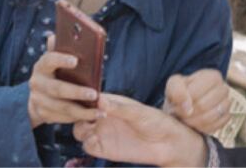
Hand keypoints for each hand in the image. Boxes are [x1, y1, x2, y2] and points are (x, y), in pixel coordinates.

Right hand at [27, 35, 103, 127]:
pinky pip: (64, 118)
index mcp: (41, 66)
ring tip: (101, 110)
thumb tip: (56, 35)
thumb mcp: (56, 61)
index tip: (76, 60)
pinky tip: (95, 116)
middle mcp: (37, 84)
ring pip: (63, 108)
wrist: (38, 96)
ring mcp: (39, 101)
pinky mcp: (44, 115)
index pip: (49, 60)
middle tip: (94, 93)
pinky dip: (80, 118)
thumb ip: (60, 50)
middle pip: (57, 89)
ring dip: (83, 111)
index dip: (61, 59)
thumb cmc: (55, 73)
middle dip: (77, 92)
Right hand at [74, 94, 207, 166]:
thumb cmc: (156, 122)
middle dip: (77, 114)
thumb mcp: (138, 112)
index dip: (82, 97)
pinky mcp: (104, 149)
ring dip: (80, 129)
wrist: (167, 144)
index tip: (83, 99)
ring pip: (79, 130)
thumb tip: (100, 100)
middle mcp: (103, 116)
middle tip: (87, 115)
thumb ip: (119, 108)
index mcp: (111, 102)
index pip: (89, 97)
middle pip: (79, 114)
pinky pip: (87, 146)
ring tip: (92, 128)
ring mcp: (103, 133)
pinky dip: (86, 143)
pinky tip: (95, 140)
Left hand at [163, 69, 230, 133]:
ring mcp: (227, 104)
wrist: (187, 103)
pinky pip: (215, 126)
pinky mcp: (226, 117)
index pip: (197, 92)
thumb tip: (188, 107)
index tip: (176, 105)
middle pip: (204, 106)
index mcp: (213, 76)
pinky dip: (202, 128)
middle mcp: (223, 88)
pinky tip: (195, 124)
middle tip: (179, 114)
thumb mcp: (173, 85)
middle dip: (188, 113)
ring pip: (210, 117)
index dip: (184, 101)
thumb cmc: (181, 92)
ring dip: (194, 122)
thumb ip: (177, 91)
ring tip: (186, 119)